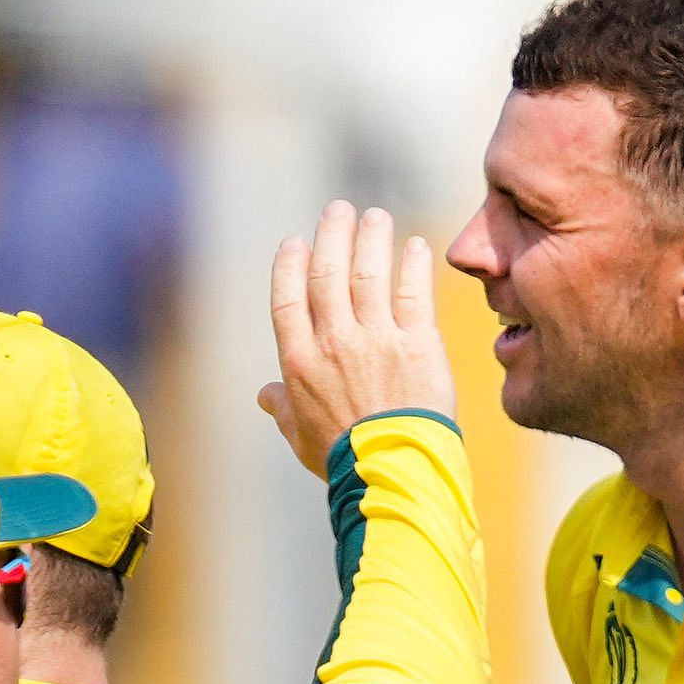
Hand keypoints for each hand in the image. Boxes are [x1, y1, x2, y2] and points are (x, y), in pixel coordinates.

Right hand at [257, 201, 455, 473]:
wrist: (391, 472)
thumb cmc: (343, 461)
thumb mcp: (300, 436)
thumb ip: (283, 408)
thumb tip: (266, 395)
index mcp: (299, 363)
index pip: (289, 299)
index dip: (291, 266)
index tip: (295, 243)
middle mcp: (334, 342)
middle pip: (328, 273)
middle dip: (332, 235)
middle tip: (339, 210)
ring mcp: (377, 340)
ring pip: (369, 273)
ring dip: (371, 238)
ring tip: (375, 217)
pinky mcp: (417, 344)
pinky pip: (413, 293)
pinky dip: (413, 265)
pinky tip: (416, 246)